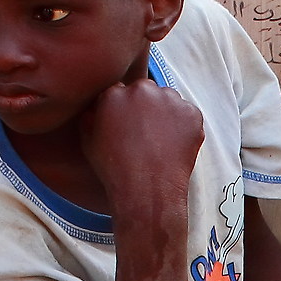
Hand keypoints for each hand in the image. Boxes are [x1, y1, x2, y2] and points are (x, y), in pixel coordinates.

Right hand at [80, 78, 205, 251]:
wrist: (147, 190)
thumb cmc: (114, 169)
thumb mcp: (88, 139)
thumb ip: (91, 114)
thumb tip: (98, 104)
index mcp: (114, 93)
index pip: (121, 91)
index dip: (124, 109)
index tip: (128, 125)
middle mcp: (143, 89)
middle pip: (145, 91)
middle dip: (146, 106)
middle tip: (146, 133)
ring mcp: (170, 100)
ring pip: (168, 100)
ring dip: (166, 113)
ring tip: (160, 142)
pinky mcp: (192, 113)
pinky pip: (188, 114)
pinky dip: (184, 126)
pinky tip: (174, 146)